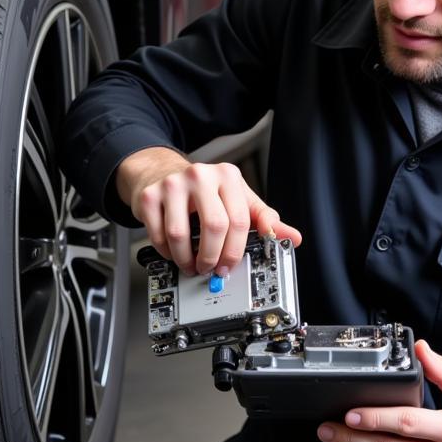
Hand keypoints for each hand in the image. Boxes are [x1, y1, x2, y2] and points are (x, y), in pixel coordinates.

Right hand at [115, 146, 301, 274]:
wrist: (163, 173)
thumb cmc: (205, 191)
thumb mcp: (239, 200)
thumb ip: (265, 220)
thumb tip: (292, 237)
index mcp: (228, 177)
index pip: (240, 220)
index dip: (236, 251)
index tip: (230, 266)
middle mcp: (201, 176)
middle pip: (214, 227)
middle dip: (213, 257)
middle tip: (210, 268)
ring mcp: (173, 184)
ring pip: (181, 234)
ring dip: (187, 259)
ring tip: (191, 264)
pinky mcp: (150, 196)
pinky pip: (159, 235)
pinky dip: (167, 252)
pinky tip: (175, 252)